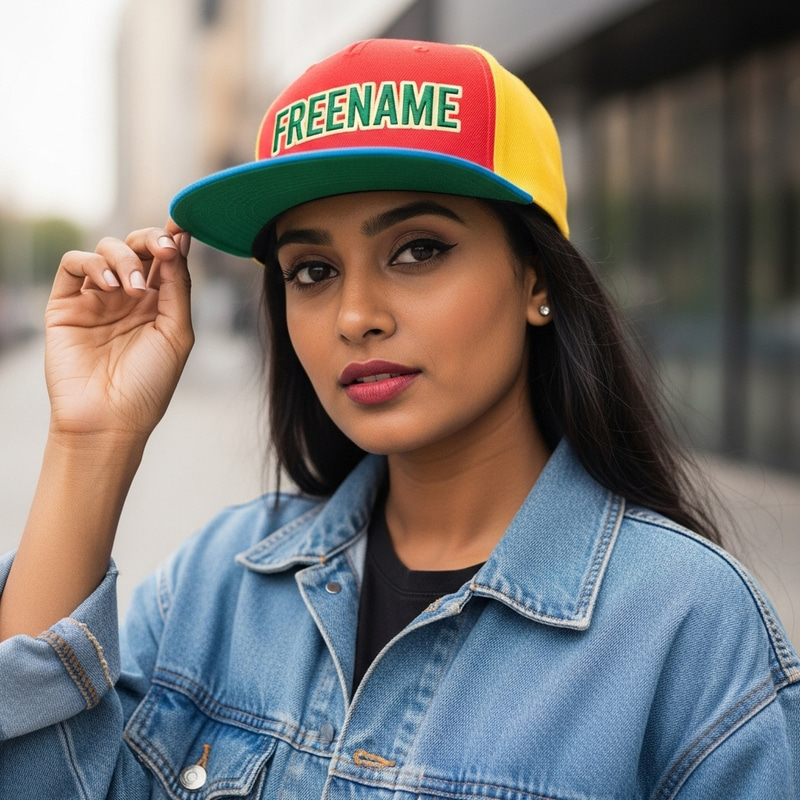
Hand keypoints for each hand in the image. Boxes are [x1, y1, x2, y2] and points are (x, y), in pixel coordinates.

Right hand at [44, 222, 193, 443]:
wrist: (109, 419)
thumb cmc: (149, 383)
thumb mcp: (177, 333)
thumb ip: (178, 287)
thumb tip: (179, 242)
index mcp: (160, 303)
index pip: (165, 260)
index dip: (173, 238)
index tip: (183, 226)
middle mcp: (129, 297)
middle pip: (138, 247)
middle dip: (151, 239)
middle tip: (162, 248)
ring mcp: (97, 299)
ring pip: (107, 250)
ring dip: (125, 258)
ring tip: (134, 289)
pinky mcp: (66, 304)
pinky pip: (74, 264)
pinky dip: (93, 264)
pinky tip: (111, 285)